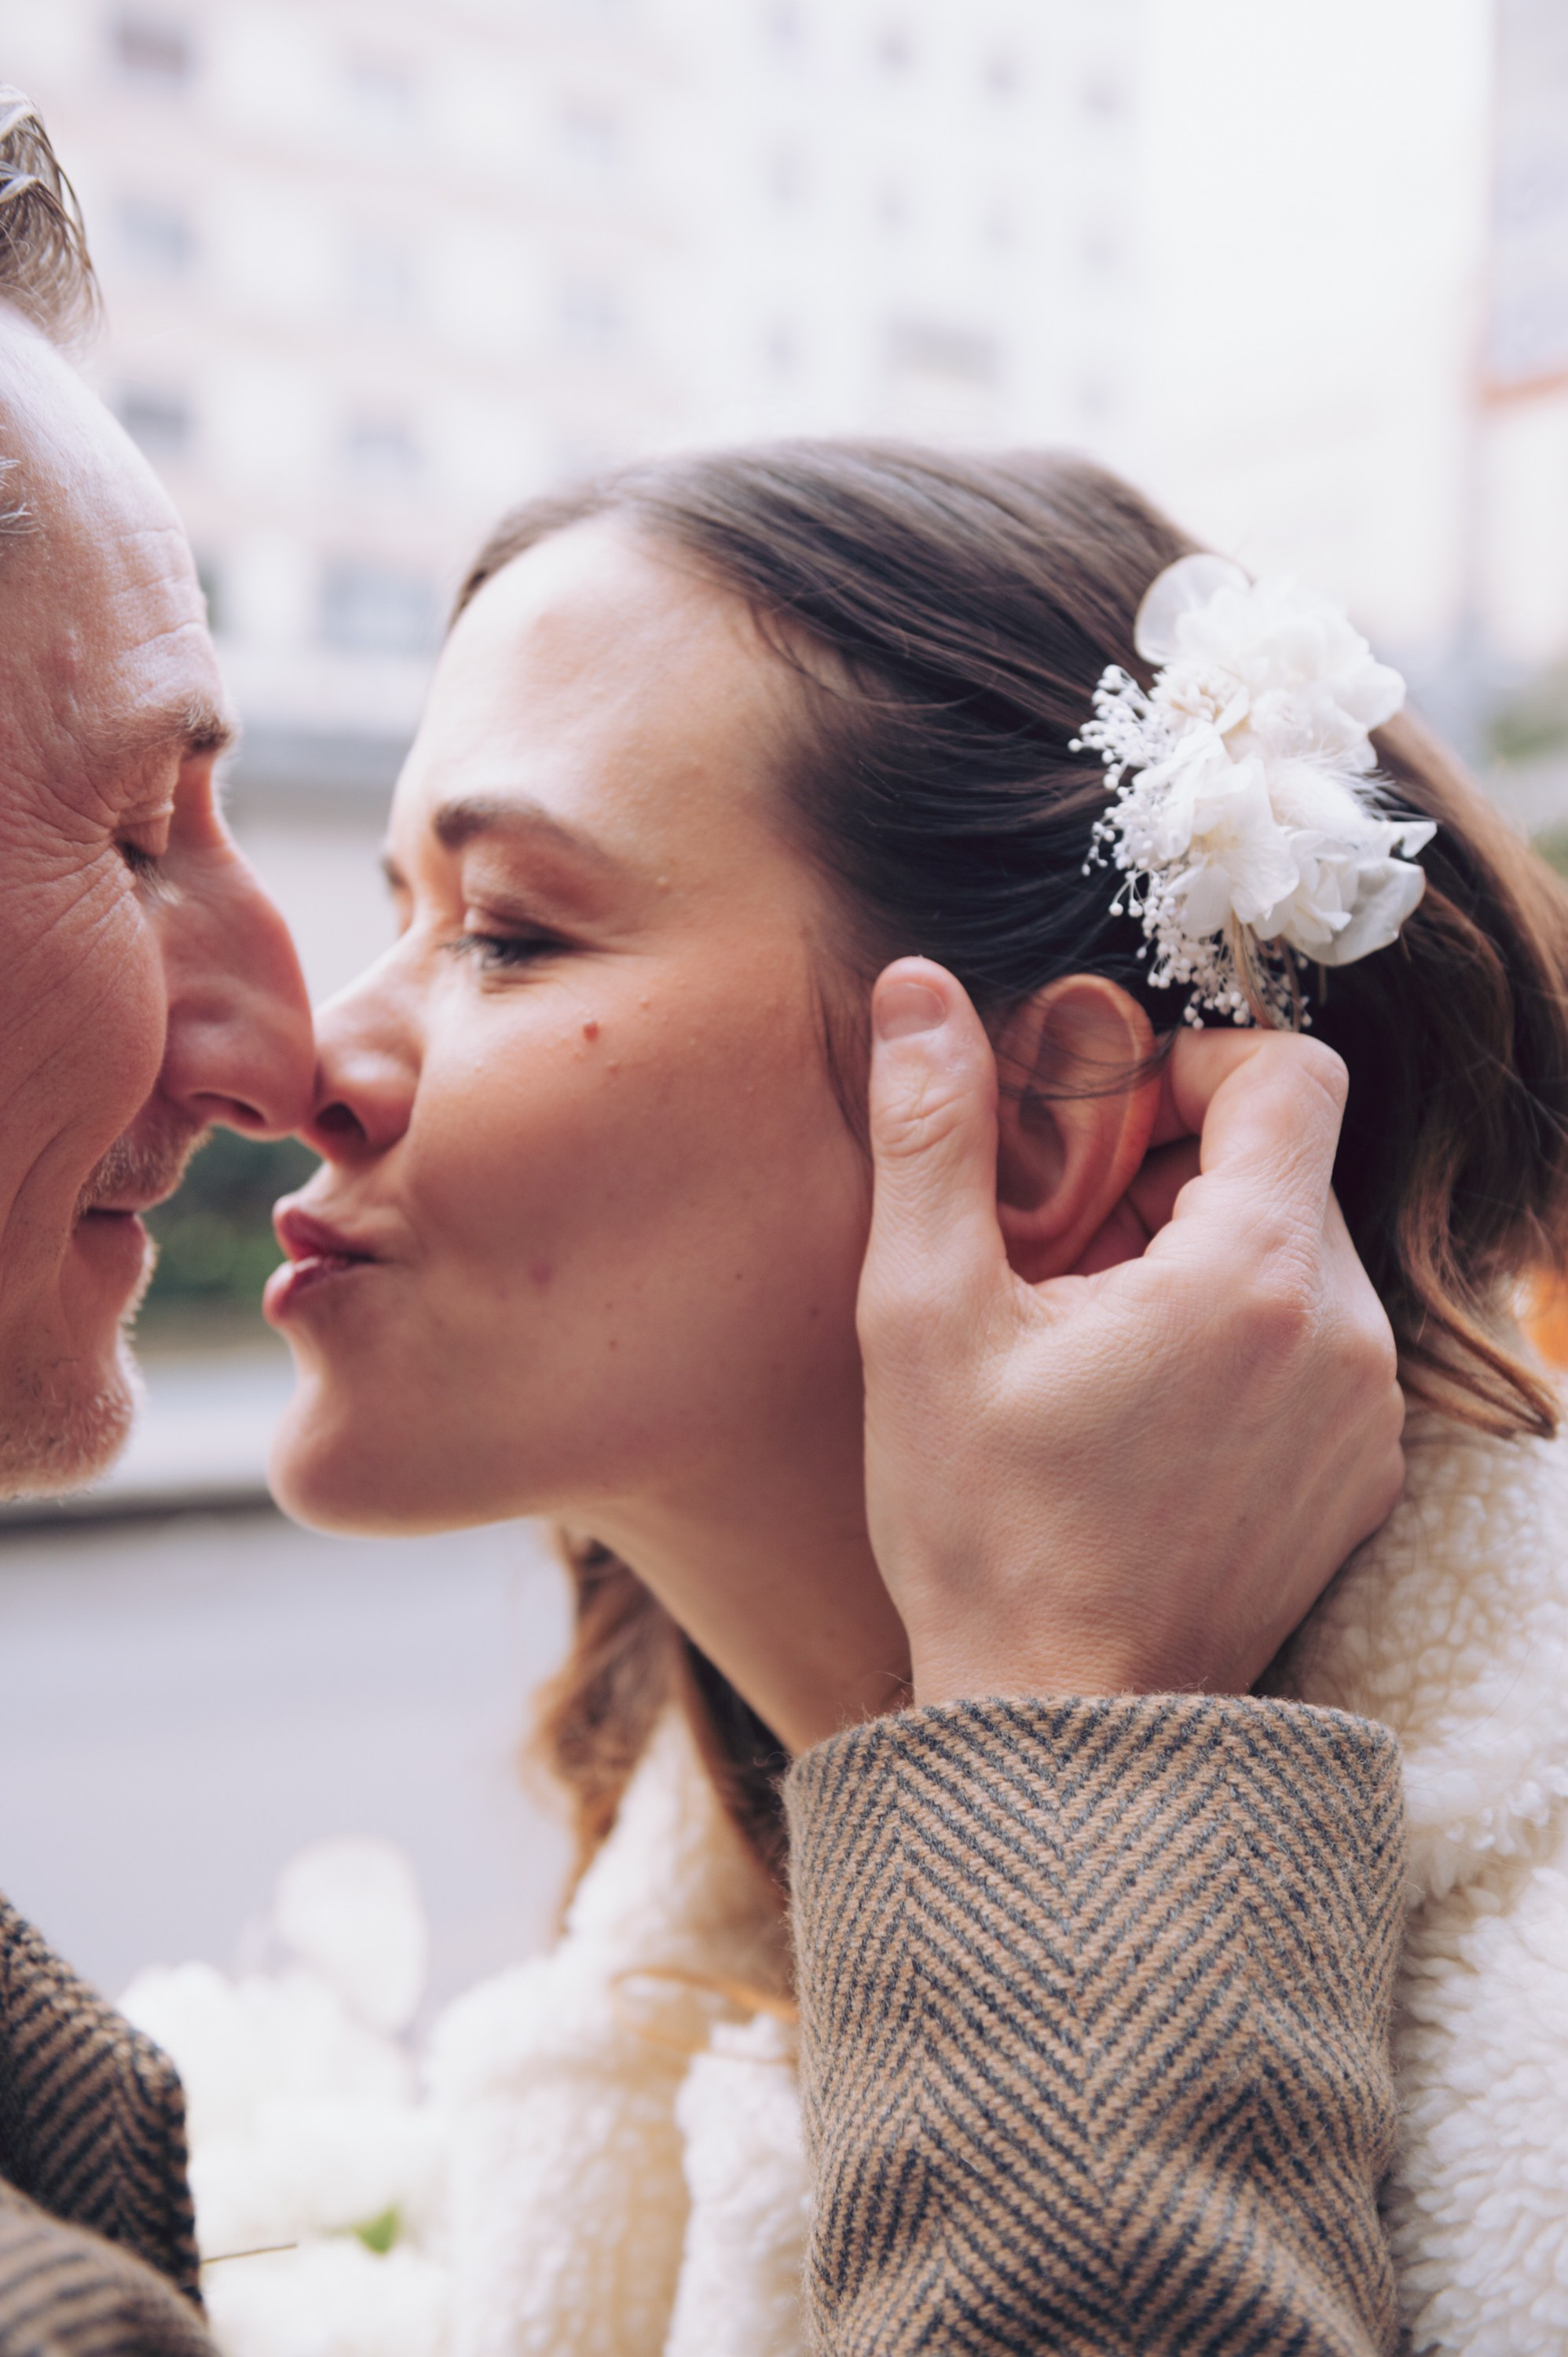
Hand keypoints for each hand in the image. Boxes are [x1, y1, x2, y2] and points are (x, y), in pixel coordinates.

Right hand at [857, 958, 1404, 1702]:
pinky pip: (1320, 1351)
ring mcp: (1366, 1420)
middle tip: (1064, 1242)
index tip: (1107, 1119)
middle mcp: (1347, 1338)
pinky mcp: (1359, 1482)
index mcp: (1256, 1276)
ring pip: (1303, 1261)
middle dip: (1178, 1172)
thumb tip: (919, 990)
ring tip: (1092, 1335)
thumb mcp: (926, 1319)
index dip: (1195, 1064)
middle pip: (1290, 1169)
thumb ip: (934, 1135)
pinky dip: (1243, 1341)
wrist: (1066, 1730)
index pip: (1293, 1073)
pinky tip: (1143, 1407)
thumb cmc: (987, 1528)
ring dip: (1206, 1258)